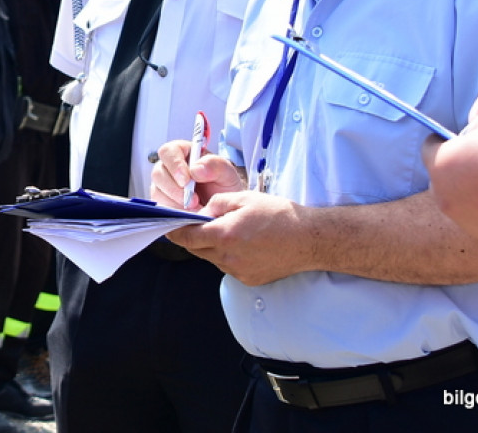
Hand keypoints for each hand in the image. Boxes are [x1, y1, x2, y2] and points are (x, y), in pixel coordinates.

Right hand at [150, 139, 244, 210]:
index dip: (174, 165)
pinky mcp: (163, 202)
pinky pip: (161, 207)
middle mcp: (169, 168)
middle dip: (174, 189)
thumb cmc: (223, 185)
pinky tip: (190, 214)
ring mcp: (164, 185)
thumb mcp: (227, 172)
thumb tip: (195, 169)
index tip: (186, 180)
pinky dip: (175, 213)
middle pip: (158, 173)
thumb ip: (214, 165)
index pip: (168, 152)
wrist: (224, 207)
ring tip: (196, 209)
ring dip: (175, 203)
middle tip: (193, 201)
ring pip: (157, 191)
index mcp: (183, 152)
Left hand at [164, 190, 312, 285]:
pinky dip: (227, 255)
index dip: (174, 232)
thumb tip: (201, 213)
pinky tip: (242, 244)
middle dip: (193, 237)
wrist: (309, 239)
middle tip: (196, 224)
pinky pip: (228, 267)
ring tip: (227, 231)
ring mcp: (238, 271)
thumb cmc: (279, 215)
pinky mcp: (249, 279)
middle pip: (197, 249)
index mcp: (225, 235)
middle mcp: (228, 257)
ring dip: (211, 246)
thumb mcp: (244, 198)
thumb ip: (217, 204)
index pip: (187, 238)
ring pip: (212, 259)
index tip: (167, 227)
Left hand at [424, 101, 477, 246]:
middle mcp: (444, 197)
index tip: (456, 139)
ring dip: (471, 191)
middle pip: (441, 178)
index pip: (429, 148)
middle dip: (455, 168)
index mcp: (440, 165)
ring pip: (461, 201)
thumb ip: (473, 129)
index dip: (443, 140)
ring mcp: (465, 220)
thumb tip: (471, 139)